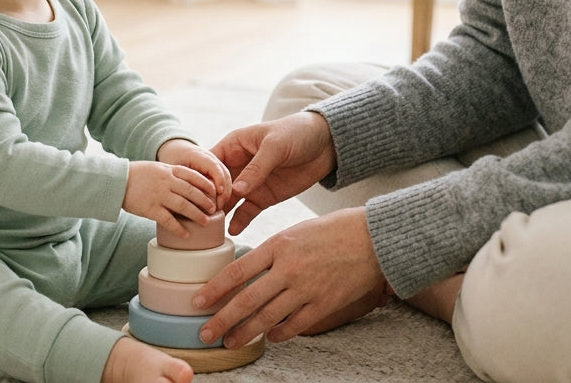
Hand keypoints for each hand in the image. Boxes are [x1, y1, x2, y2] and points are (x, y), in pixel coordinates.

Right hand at [123, 159, 217, 236]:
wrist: (116, 181)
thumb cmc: (137, 174)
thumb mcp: (158, 168)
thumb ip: (172, 174)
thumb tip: (188, 182)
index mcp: (169, 171)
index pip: (194, 176)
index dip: (206, 185)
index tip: (215, 192)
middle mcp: (167, 182)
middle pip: (192, 192)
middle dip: (205, 201)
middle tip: (213, 209)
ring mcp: (159, 196)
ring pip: (184, 206)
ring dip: (197, 215)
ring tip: (205, 222)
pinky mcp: (150, 209)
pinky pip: (168, 220)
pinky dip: (179, 228)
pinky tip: (186, 235)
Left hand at [157, 138, 232, 211]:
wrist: (175, 150)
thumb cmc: (171, 161)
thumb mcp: (172, 169)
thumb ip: (180, 182)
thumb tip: (184, 201)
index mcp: (198, 155)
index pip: (214, 165)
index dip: (219, 178)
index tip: (219, 192)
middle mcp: (210, 157)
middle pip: (224, 172)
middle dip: (225, 190)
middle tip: (219, 206)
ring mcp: (215, 162)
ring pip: (226, 177)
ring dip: (226, 192)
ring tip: (219, 207)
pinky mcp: (216, 169)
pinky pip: (224, 180)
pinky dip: (223, 192)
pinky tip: (217, 204)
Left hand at [193, 207, 384, 347]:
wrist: (373, 238)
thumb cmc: (333, 230)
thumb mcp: (295, 231)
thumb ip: (270, 252)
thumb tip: (246, 272)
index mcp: (278, 245)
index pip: (237, 271)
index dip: (214, 290)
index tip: (197, 301)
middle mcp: (289, 269)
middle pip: (246, 300)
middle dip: (222, 320)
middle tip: (205, 333)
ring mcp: (306, 289)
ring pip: (267, 318)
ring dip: (244, 333)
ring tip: (229, 342)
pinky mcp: (324, 305)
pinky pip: (294, 326)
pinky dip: (278, 334)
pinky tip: (268, 338)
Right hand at [212, 110, 336, 235]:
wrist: (326, 144)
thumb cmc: (297, 132)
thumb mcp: (276, 145)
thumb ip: (257, 167)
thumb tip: (236, 190)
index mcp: (234, 145)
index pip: (210, 163)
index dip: (204, 178)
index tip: (206, 194)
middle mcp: (237, 165)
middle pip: (214, 185)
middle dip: (208, 200)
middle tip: (204, 215)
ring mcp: (249, 183)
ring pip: (228, 201)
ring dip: (220, 213)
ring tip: (211, 228)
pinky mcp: (263, 197)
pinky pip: (246, 211)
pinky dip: (239, 221)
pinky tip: (232, 231)